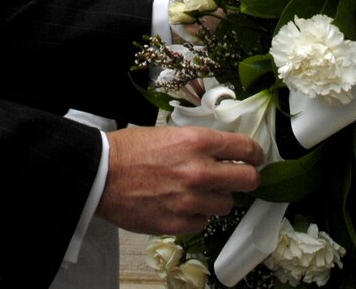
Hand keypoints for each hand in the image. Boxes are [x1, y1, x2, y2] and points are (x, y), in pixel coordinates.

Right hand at [96, 125, 262, 234]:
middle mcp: (199, 171)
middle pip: (248, 180)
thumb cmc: (130, 150)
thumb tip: (224, 150)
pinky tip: (182, 205)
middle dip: (247, 177)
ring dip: (218, 198)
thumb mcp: (170, 133)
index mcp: (197, 142)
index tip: (255, 157)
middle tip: (240, 177)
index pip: (246, 148)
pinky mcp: (179, 223)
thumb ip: (199, 143)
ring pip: (227, 204)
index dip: (255, 153)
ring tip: (200, 192)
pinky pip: (204, 222)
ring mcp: (191, 200)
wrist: (100, 175)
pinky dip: (197, 215)